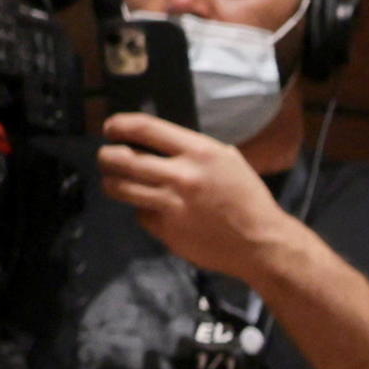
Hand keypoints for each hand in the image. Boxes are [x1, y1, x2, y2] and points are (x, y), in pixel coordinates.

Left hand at [94, 113, 296, 279]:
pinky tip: (156, 212)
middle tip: (106, 158)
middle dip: (106, 157)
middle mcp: (181, 176)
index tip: (111, 129)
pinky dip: (144, 213)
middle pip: (122, 159)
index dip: (119, 125)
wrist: (262, 243)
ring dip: (112, 183)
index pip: (145, 128)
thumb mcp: (228, 161)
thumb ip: (195, 150)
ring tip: (115, 183)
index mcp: (198, 152)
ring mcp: (171, 205)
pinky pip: (141, 216)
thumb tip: (160, 143)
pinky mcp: (168, 231)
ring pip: (121, 188)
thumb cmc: (248, 199)